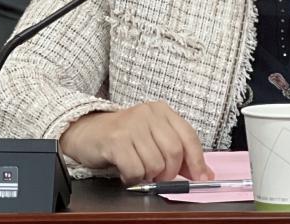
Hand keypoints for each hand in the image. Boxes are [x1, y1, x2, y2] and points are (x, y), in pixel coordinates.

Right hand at [59, 101, 214, 184]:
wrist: (86, 132)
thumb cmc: (123, 138)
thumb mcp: (152, 138)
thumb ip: (177, 153)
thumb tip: (204, 173)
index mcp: (162, 111)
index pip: (189, 136)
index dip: (197, 161)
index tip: (202, 178)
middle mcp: (149, 114)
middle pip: (174, 152)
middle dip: (169, 173)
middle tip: (158, 176)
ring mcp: (132, 125)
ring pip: (156, 164)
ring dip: (148, 176)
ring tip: (138, 169)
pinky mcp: (116, 140)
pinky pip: (135, 170)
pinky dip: (132, 178)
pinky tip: (126, 171)